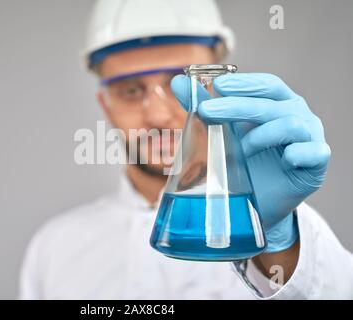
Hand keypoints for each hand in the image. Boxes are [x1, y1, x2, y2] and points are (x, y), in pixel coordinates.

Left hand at [171, 73, 330, 251]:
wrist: (258, 203)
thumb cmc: (243, 162)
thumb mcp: (221, 133)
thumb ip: (203, 106)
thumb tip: (178, 82)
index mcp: (277, 103)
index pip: (266, 85)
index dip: (244, 83)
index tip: (217, 86)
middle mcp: (297, 115)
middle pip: (271, 103)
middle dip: (238, 106)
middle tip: (208, 111)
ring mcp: (310, 138)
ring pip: (290, 124)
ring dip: (261, 135)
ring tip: (242, 150)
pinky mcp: (316, 163)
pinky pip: (313, 152)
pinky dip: (297, 154)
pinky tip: (285, 159)